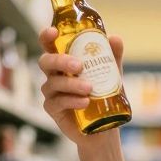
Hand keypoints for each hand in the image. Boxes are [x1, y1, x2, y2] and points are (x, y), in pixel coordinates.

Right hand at [37, 27, 124, 147]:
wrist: (104, 128)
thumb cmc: (104, 96)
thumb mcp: (112, 74)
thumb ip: (112, 57)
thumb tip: (114, 38)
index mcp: (64, 62)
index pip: (50, 46)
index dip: (47, 37)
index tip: (53, 32)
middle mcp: (54, 75)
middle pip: (46, 62)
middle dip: (60, 61)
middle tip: (79, 66)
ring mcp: (52, 93)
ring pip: (52, 83)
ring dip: (71, 84)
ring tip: (89, 88)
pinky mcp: (54, 110)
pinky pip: (57, 102)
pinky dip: (71, 100)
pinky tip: (84, 102)